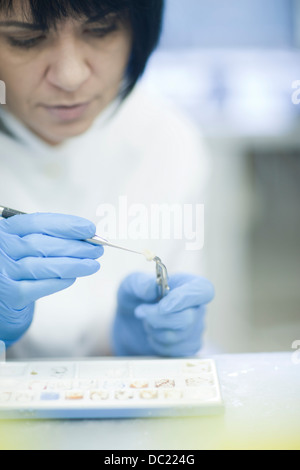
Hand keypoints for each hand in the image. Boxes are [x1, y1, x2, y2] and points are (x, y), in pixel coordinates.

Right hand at [0, 213, 102, 346]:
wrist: (1, 289)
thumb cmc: (17, 260)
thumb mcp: (24, 240)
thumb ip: (49, 235)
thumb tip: (87, 235)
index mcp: (7, 229)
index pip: (39, 222)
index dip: (67, 225)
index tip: (90, 229)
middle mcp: (3, 248)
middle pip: (43, 244)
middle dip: (75, 247)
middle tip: (97, 249)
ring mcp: (5, 271)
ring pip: (44, 266)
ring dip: (74, 265)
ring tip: (93, 264)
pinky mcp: (11, 294)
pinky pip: (40, 286)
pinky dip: (59, 281)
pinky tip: (73, 277)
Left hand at [112, 272, 214, 356]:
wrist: (131, 324)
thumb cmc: (135, 298)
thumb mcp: (131, 285)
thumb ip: (140, 283)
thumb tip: (151, 289)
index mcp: (189, 284)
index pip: (203, 290)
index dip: (185, 298)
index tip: (162, 306)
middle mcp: (198, 306)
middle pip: (187, 318)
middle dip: (158, 318)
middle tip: (140, 312)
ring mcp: (196, 328)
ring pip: (179, 336)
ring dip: (155, 331)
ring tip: (148, 322)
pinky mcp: (189, 347)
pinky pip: (175, 351)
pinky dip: (158, 344)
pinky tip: (154, 334)